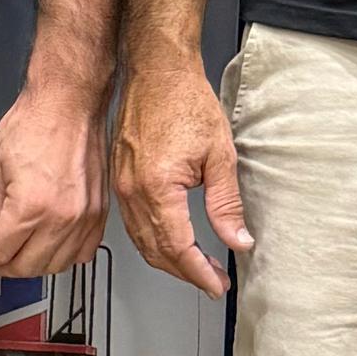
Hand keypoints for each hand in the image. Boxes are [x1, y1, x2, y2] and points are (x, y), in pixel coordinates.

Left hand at [0, 75, 107, 279]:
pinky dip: (65, 257)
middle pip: (28, 267)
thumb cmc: (34, 124)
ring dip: (34, 265)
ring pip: (57, 265)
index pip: (0, 252)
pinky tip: (50, 246)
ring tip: (20, 253)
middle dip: (5, 267)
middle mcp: (61, 218)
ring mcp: (85, 218)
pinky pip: (84, 253)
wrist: (69, 105)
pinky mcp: (100, 213)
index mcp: (30, 206)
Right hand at [112, 47, 250, 297]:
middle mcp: (132, 190)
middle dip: (185, 272)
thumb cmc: (185, 101)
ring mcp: (121, 185)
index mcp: (157, 187)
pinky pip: (131, 222)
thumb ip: (226, 205)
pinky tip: (170, 240)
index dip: (199, 272)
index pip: (177, 247)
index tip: (216, 284)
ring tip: (196, 266)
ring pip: (140, 239)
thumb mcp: (220, 156)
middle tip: (212, 281)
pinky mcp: (119, 177)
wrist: (156, 71)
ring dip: (168, 259)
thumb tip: (237, 240)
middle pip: (155, 250)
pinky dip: (152, 239)